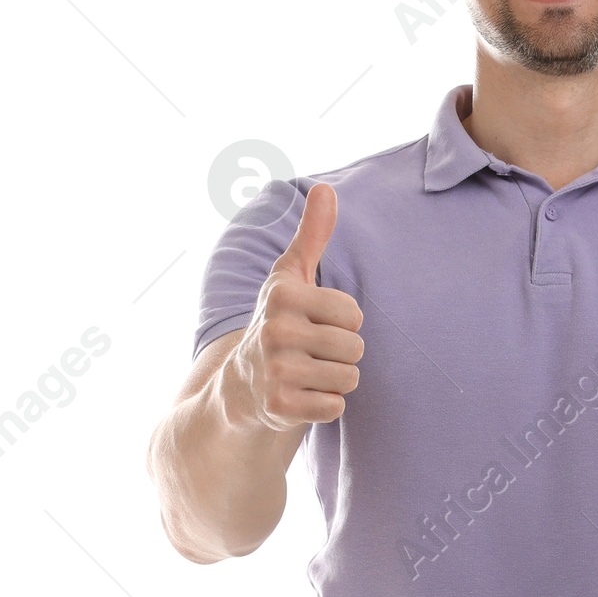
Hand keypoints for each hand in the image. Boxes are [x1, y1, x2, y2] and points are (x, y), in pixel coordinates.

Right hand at [231, 183, 363, 430]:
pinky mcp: (280, 406)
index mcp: (283, 295)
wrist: (242, 384)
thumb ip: (311, 235)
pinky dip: (325, 405)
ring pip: (349, 378)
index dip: (344, 322)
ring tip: (309, 373)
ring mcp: (276, 371)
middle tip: (312, 353)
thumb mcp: (290, 277)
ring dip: (336, 380)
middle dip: (342, 354)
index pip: (355, 314)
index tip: (317, 324)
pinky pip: (335, 407)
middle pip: (355, 348)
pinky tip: (302, 395)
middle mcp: (276, 331)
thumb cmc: (278, 322)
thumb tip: (326, 188)